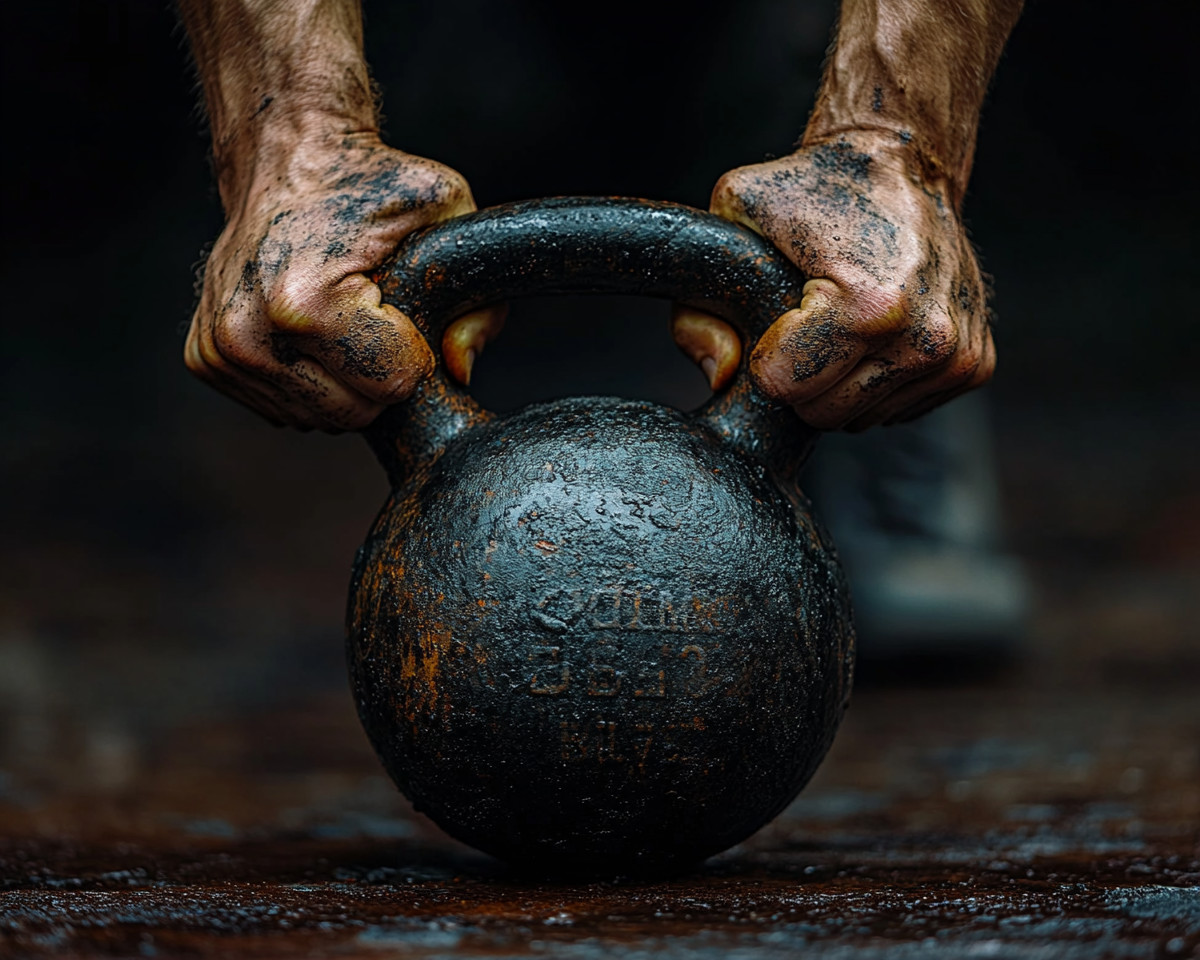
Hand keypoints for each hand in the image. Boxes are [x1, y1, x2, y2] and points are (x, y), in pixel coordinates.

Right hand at [185, 134, 502, 430]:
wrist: (289, 155)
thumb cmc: (371, 186)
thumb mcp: (447, 219)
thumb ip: (478, 307)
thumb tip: (459, 372)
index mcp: (305, 303)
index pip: (393, 386)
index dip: (414, 350)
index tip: (401, 306)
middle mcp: (250, 334)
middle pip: (356, 414)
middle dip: (380, 373)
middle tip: (374, 315)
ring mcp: (221, 351)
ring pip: (321, 418)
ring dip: (344, 380)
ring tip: (340, 318)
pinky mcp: (206, 359)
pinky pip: (287, 408)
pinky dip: (309, 380)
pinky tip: (309, 331)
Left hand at [673, 131, 994, 429]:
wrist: (907, 163)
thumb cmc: (814, 188)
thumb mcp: (736, 217)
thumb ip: (701, 308)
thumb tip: (723, 377)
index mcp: (869, 306)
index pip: (782, 387)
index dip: (764, 352)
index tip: (778, 312)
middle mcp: (924, 338)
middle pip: (820, 414)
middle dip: (799, 377)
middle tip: (806, 321)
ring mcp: (955, 357)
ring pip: (857, 418)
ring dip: (838, 382)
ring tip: (843, 321)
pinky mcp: (973, 366)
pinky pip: (894, 410)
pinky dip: (875, 381)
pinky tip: (877, 332)